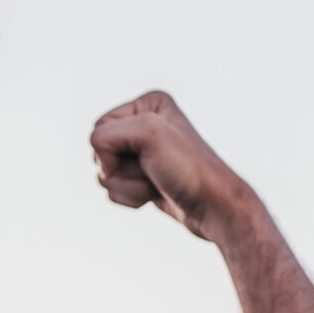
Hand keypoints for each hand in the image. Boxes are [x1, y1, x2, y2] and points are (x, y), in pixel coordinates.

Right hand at [90, 92, 256, 242]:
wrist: (214, 208)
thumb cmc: (188, 170)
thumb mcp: (148, 134)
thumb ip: (107, 135)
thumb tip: (101, 166)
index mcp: (149, 104)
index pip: (100, 127)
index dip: (113, 150)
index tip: (145, 157)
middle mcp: (146, 124)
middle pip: (99, 152)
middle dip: (120, 171)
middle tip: (153, 171)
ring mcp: (144, 152)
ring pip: (105, 173)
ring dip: (126, 187)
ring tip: (155, 184)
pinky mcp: (144, 176)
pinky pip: (114, 188)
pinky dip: (129, 197)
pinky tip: (154, 195)